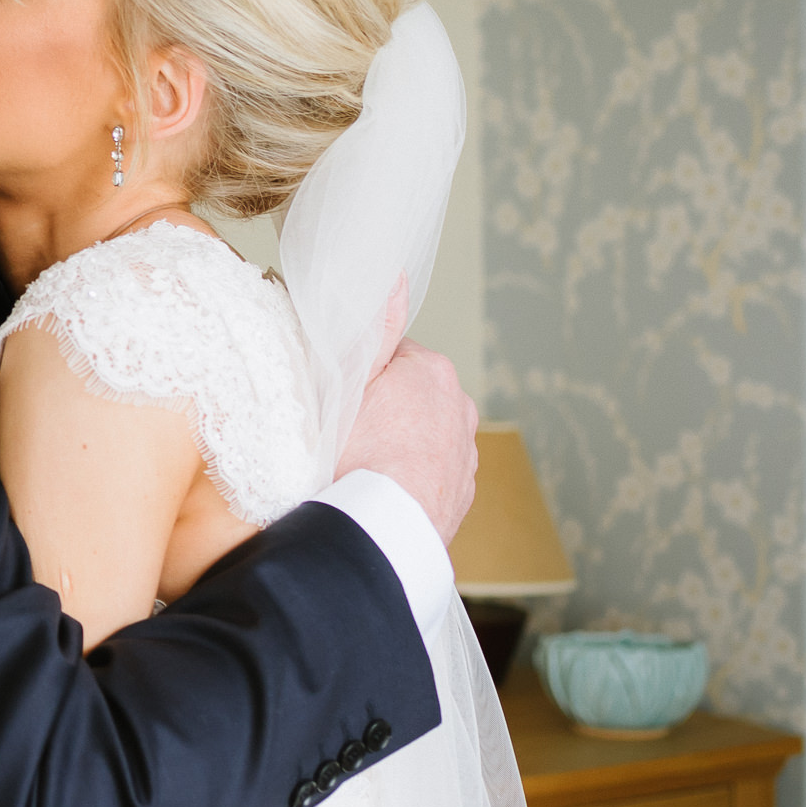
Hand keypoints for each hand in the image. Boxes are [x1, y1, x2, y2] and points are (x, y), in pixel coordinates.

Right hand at [337, 339, 478, 542]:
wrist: (378, 530)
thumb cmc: (356, 453)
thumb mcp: (350, 378)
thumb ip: (376, 325)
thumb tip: (396, 276)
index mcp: (432, 372)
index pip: (392, 354)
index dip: (361, 373)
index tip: (340, 397)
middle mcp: (460, 408)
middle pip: (411, 393)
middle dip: (385, 407)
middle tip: (348, 432)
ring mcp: (465, 453)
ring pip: (424, 434)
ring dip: (400, 443)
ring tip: (363, 465)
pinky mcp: (461, 493)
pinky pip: (431, 472)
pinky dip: (411, 476)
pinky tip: (382, 489)